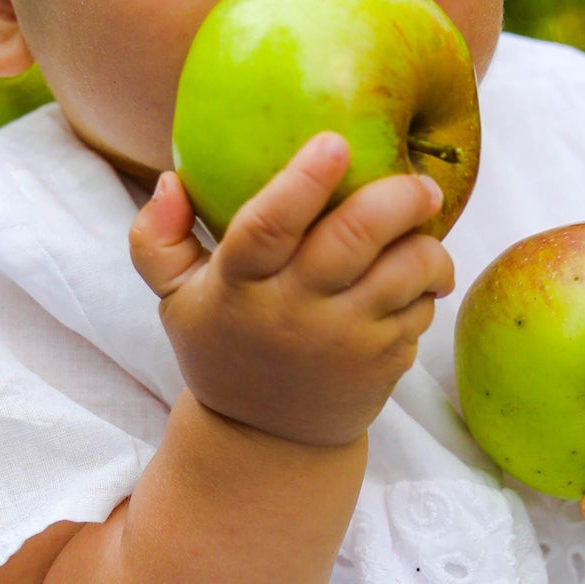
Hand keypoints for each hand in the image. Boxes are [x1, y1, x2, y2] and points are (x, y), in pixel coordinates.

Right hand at [130, 133, 451, 447]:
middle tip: (421, 182)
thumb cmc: (226, 348)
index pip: (268, 226)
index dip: (303, 181)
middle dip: (398, 197)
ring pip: (406, 271)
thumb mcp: (175, 301)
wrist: (268, 442)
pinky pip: (421, 306)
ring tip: (424, 227)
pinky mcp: (383, 361)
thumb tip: (170, 180)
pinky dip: (427, 283)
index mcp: (239, 285)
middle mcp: (294, 311)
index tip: (334, 142)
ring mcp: (345, 339)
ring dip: (427, 243)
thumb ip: (157, 240)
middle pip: (355, 237)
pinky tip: (414, 277)